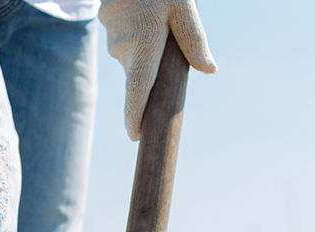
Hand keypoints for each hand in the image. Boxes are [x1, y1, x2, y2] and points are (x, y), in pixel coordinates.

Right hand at [99, 0, 215, 140]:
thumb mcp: (184, 6)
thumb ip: (194, 40)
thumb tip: (209, 70)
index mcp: (144, 44)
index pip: (137, 91)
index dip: (136, 116)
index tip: (136, 136)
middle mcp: (124, 46)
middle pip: (141, 72)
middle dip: (155, 66)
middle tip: (169, 39)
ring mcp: (112, 36)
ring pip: (133, 55)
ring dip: (146, 46)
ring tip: (155, 14)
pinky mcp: (105, 23)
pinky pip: (124, 39)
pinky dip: (136, 32)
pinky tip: (143, 10)